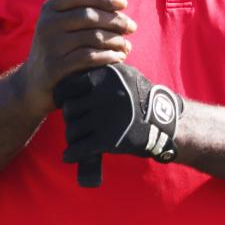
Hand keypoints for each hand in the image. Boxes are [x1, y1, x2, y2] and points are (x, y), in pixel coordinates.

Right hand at [21, 0, 136, 114]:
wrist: (33, 83)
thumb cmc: (57, 48)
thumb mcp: (64, 25)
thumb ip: (86, 9)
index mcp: (49, 8)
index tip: (124, 3)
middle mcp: (47, 24)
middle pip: (90, 16)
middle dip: (116, 20)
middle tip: (132, 27)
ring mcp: (50, 45)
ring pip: (93, 36)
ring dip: (116, 40)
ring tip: (126, 46)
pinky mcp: (55, 66)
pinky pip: (90, 57)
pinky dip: (109, 56)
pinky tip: (118, 57)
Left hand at [54, 64, 183, 163]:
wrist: (163, 119)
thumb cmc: (141, 96)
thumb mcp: (124, 74)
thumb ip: (102, 72)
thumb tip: (77, 68)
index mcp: (103, 76)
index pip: (68, 85)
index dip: (62, 96)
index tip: (62, 102)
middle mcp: (101, 95)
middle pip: (69, 109)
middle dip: (70, 118)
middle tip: (74, 122)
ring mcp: (103, 118)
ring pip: (72, 130)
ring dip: (72, 137)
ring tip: (76, 139)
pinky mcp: (107, 139)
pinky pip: (79, 148)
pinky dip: (71, 154)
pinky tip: (69, 156)